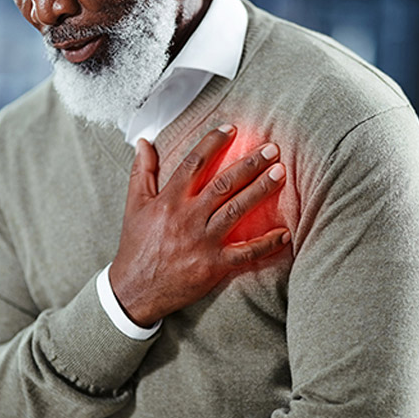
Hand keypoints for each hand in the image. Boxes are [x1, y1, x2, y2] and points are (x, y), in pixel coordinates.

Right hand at [110, 125, 290, 326]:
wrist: (135, 289)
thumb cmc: (136, 245)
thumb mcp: (134, 205)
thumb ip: (141, 171)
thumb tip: (143, 142)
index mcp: (169, 200)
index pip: (194, 163)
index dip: (214, 142)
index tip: (232, 128)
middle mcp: (188, 217)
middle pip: (223, 184)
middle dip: (249, 164)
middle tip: (272, 149)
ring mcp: (203, 241)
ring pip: (236, 210)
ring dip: (260, 190)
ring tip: (280, 173)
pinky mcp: (213, 265)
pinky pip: (245, 253)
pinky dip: (266, 244)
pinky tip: (285, 233)